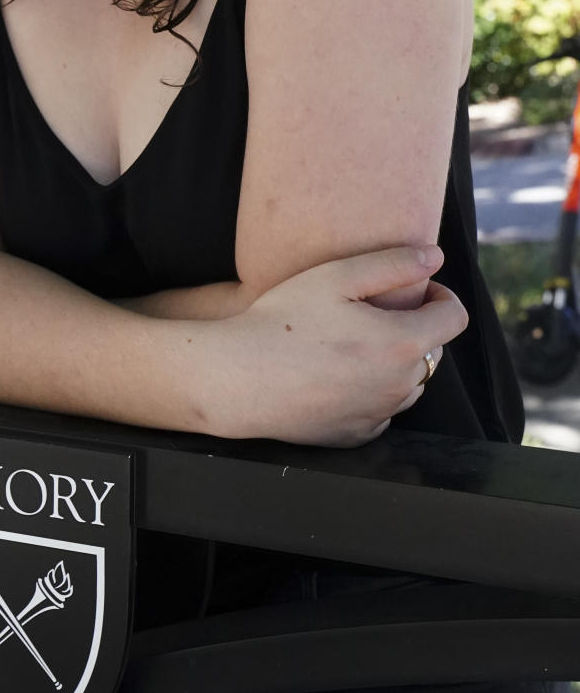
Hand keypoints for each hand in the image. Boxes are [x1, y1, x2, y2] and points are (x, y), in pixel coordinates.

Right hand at [198, 245, 466, 446]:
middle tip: (373, 311)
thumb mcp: (335, 277)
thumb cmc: (282, 321)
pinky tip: (338, 374)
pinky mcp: (356, 435)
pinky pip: (381, 410)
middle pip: (432, 351)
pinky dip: (373, 392)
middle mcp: (399, 386)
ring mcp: (378, 416)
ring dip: (397, 362)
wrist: (239, 378)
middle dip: (415, 327)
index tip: (418, 288)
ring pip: (410, 384)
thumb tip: (435, 257)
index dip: (442, 296)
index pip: (455, 318)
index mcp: (402, 344)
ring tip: (355, 342)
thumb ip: (393, 264)